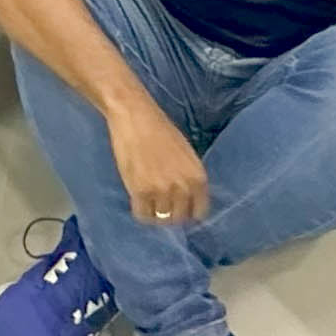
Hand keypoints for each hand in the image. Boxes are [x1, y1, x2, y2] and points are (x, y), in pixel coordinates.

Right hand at [110, 100, 211, 227]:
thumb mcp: (186, 156)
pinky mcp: (140, 192)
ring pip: (161, 219)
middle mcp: (184, 188)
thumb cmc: (161, 131)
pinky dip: (140, 211)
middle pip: (179, 218)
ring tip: (148, 200)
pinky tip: (138, 199)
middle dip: (170, 213)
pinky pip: (142, 216)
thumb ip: (189, 179)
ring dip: (155, 212)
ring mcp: (162, 191)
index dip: (188, 211)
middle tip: (160, 203)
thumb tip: (187, 201)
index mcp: (198, 178)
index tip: (179, 208)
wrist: (135, 116)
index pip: (200, 212)